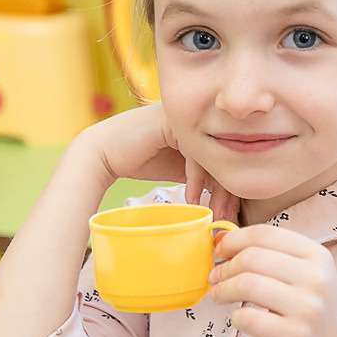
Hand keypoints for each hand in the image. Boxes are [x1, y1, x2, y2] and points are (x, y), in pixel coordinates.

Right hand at [81, 105, 237, 222]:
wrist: (104, 151)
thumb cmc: (141, 160)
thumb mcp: (181, 169)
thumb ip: (204, 174)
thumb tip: (231, 195)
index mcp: (203, 126)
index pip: (228, 156)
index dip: (232, 187)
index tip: (229, 215)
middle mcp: (198, 117)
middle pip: (225, 156)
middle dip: (227, 192)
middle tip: (226, 218)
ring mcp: (187, 118)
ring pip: (213, 156)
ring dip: (215, 190)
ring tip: (211, 212)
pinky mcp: (174, 123)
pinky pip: (195, 153)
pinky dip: (195, 179)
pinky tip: (191, 198)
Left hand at [207, 224, 336, 336]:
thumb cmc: (309, 312)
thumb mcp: (302, 276)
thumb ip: (267, 254)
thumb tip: (220, 237)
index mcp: (318, 256)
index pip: (264, 234)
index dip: (234, 240)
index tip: (220, 250)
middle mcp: (318, 279)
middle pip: (251, 258)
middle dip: (224, 267)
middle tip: (215, 278)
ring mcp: (310, 309)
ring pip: (247, 285)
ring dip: (223, 290)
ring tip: (218, 296)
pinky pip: (248, 318)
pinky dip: (235, 317)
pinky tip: (239, 319)